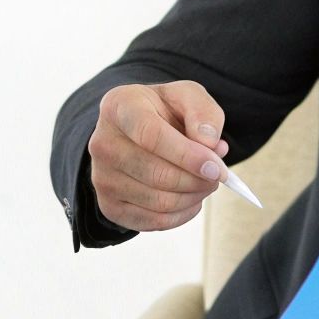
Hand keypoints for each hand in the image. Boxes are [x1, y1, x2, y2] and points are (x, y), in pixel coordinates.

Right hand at [87, 81, 230, 231]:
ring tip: (205, 183)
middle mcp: (102, 143)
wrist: (135, 131)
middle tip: (217, 175)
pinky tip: (190, 198)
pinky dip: (182, 214)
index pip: (151, 135)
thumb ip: (203, 113)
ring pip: (159, 201)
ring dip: (193, 197)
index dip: (187, 156)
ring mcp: (102, 177)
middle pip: (157, 174)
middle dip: (197, 180)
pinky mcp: (109, 205)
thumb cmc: (164, 112)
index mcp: (119, 106)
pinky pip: (153, 222)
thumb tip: (209, 144)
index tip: (216, 168)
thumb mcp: (187, 96)